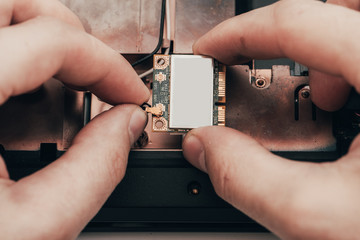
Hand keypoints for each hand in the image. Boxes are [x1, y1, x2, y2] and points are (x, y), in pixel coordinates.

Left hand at [0, 0, 148, 238]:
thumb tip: (125, 125)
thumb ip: (96, 169)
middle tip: (97, 77)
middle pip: (12, 3)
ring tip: (62, 89)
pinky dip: (12, 65)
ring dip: (40, 44)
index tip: (130, 93)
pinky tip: (18, 104)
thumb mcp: (31, 230)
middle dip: (72, 36)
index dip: (108, 65)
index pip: (52, 40)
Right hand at [183, 0, 359, 238]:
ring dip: (330, 48)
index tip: (212, 48)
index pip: (297, 23)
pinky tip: (357, 109)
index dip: (239, 33)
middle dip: (296, 28)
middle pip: (344, 4)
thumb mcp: (322, 218)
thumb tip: (206, 147)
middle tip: (271, 61)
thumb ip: (247, 178)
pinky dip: (357, 66)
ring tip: (321, 94)